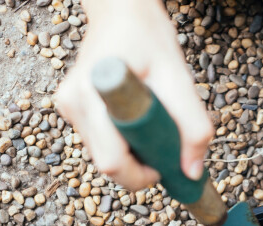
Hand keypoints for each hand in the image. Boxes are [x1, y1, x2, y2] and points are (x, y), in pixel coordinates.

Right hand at [55, 0, 212, 190]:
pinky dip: (122, 142)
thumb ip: (193, 128)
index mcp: (96, 94)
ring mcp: (69, 107)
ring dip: (132, 153)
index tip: (162, 161)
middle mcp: (74, 103)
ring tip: (148, 120)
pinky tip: (133, 117)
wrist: (122, 12)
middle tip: (161, 140)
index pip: (113, 161)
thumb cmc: (150, 39)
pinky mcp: (71, 109)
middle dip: (138, 166)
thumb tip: (192, 173)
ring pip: (104, 157)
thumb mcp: (180, 80)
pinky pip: (100, 143)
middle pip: (107, 165)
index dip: (141, 173)